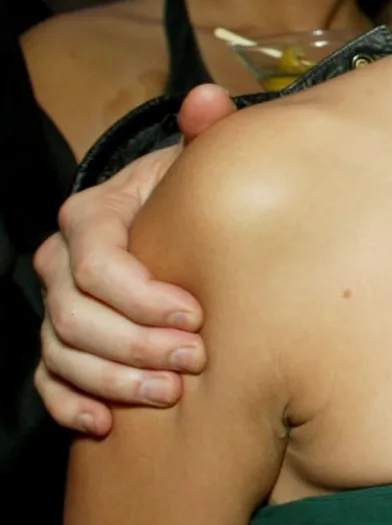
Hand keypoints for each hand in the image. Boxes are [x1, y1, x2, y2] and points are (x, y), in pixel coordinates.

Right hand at [34, 84, 236, 435]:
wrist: (181, 223)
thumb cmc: (195, 194)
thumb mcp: (201, 163)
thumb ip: (205, 135)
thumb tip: (209, 101)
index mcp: (93, 217)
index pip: (98, 263)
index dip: (141, 295)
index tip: (196, 313)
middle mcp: (63, 263)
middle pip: (76, 315)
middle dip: (134, 343)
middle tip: (194, 361)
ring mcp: (58, 306)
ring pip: (63, 351)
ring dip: (112, 379)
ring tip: (169, 395)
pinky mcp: (63, 343)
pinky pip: (50, 380)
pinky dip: (70, 404)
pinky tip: (104, 423)